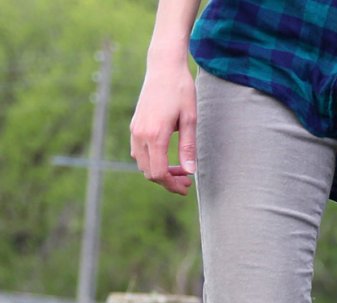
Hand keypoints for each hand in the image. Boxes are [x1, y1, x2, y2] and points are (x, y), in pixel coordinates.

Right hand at [130, 55, 195, 195]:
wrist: (163, 68)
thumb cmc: (181, 91)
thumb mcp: (190, 120)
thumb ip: (189, 147)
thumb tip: (190, 171)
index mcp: (155, 135)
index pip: (158, 173)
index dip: (171, 185)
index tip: (186, 187)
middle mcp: (140, 134)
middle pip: (149, 172)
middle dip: (167, 181)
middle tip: (187, 182)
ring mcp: (135, 130)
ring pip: (142, 164)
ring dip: (159, 171)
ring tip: (180, 170)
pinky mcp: (135, 125)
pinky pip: (139, 152)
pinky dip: (152, 161)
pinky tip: (168, 158)